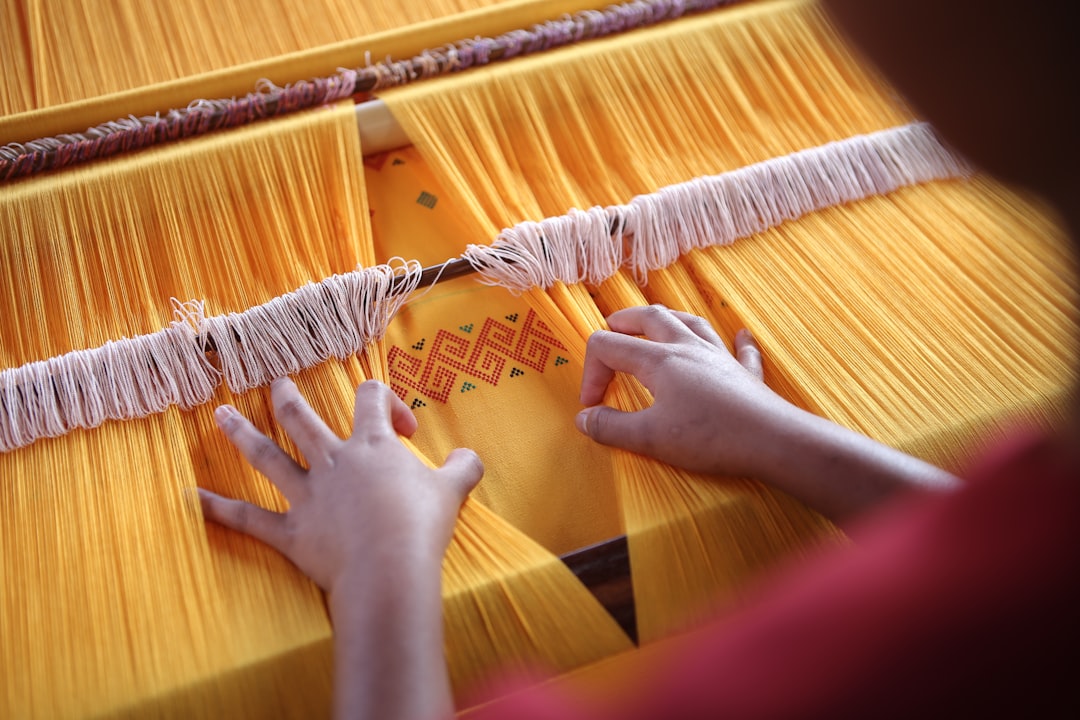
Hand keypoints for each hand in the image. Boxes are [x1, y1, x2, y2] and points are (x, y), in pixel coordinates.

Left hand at [199, 378, 482, 719]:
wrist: (390, 568)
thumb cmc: (422, 525)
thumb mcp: (454, 490)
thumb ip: (464, 467)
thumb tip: (469, 458)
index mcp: (374, 445)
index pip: (372, 399)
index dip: (385, 401)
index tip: (403, 429)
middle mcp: (335, 461)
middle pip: (305, 418)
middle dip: (288, 398)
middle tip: (275, 383)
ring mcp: (308, 494)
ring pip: (268, 456)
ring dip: (242, 434)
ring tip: (220, 415)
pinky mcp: (291, 531)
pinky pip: (248, 518)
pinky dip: (218, 508)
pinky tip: (191, 497)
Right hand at [576, 305, 957, 521]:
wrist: (772, 440)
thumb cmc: (710, 437)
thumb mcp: (650, 438)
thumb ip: (611, 427)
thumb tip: (585, 419)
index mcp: (659, 360)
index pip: (608, 346)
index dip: (591, 373)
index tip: (593, 406)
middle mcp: (688, 348)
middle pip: (650, 317)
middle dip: (624, 322)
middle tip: (610, 332)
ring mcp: (719, 357)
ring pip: (690, 322)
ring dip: (668, 320)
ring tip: (655, 325)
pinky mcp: (745, 374)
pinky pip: (740, 348)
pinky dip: (735, 340)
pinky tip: (740, 336)